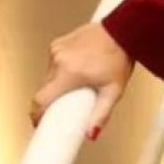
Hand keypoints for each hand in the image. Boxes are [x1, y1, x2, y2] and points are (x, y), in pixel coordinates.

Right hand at [30, 22, 134, 140]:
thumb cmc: (121, 56)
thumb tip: (91, 133)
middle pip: (44, 89)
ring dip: (58, 81)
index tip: (42, 120)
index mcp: (69, 74)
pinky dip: (61, 67)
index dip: (38, 114)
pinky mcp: (58, 43)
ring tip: (79, 80)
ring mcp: (57, 50)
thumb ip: (102, 114)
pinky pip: (53, 62)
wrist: (125, 30)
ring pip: (49, 75)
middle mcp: (59, 61)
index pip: (40, 100)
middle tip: (68, 100)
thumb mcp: (114, 90)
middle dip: (53, 98)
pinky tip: (77, 65)